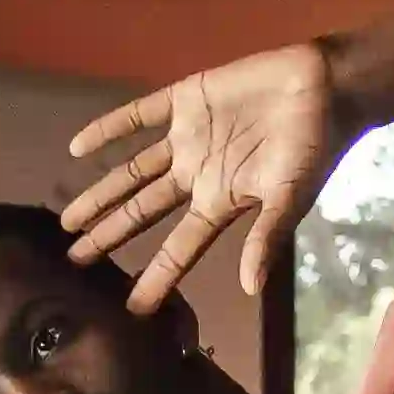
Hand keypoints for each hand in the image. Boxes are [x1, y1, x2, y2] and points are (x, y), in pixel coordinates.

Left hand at [64, 41, 338, 320]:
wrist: (325, 85)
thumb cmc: (314, 145)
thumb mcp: (290, 197)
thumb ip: (265, 238)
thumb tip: (249, 288)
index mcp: (221, 202)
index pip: (180, 247)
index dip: (157, 277)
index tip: (131, 308)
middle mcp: (198, 175)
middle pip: (144, 211)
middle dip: (110, 235)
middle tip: (73, 260)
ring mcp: (188, 138)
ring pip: (133, 171)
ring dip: (102, 193)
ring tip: (68, 219)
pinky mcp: (186, 100)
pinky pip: (138, 116)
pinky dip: (108, 129)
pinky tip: (77, 147)